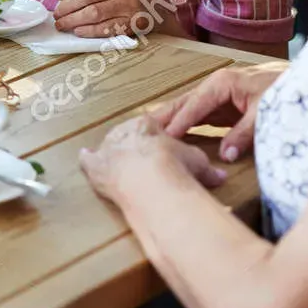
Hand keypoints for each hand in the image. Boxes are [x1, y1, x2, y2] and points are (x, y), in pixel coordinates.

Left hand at [54, 0, 183, 39]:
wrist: (160, 14)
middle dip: (66, 6)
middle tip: (57, 15)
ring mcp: (130, 4)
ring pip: (93, 12)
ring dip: (72, 20)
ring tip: (62, 24)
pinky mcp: (133, 23)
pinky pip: (104, 28)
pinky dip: (88, 30)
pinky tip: (78, 31)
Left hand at [80, 115, 226, 204]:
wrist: (151, 182)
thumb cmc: (175, 167)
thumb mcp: (197, 163)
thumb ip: (206, 168)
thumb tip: (221, 176)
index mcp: (147, 125)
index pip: (150, 126)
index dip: (156, 139)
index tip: (161, 148)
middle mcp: (123, 131)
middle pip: (128, 135)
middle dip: (135, 146)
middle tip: (145, 161)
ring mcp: (107, 148)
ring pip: (108, 146)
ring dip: (114, 154)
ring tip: (121, 162)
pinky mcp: (95, 167)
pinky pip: (88, 160)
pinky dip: (88, 160)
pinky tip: (86, 158)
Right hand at [149, 65, 284, 161]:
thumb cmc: (287, 92)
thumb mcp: (266, 113)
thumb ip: (244, 134)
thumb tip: (224, 156)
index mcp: (221, 83)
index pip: (193, 106)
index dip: (178, 124)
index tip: (163, 139)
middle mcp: (215, 87)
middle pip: (182, 104)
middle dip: (162, 118)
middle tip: (139, 132)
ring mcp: (218, 97)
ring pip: (187, 109)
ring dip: (170, 121)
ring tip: (148, 134)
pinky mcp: (224, 107)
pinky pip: (199, 117)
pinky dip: (185, 125)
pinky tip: (174, 136)